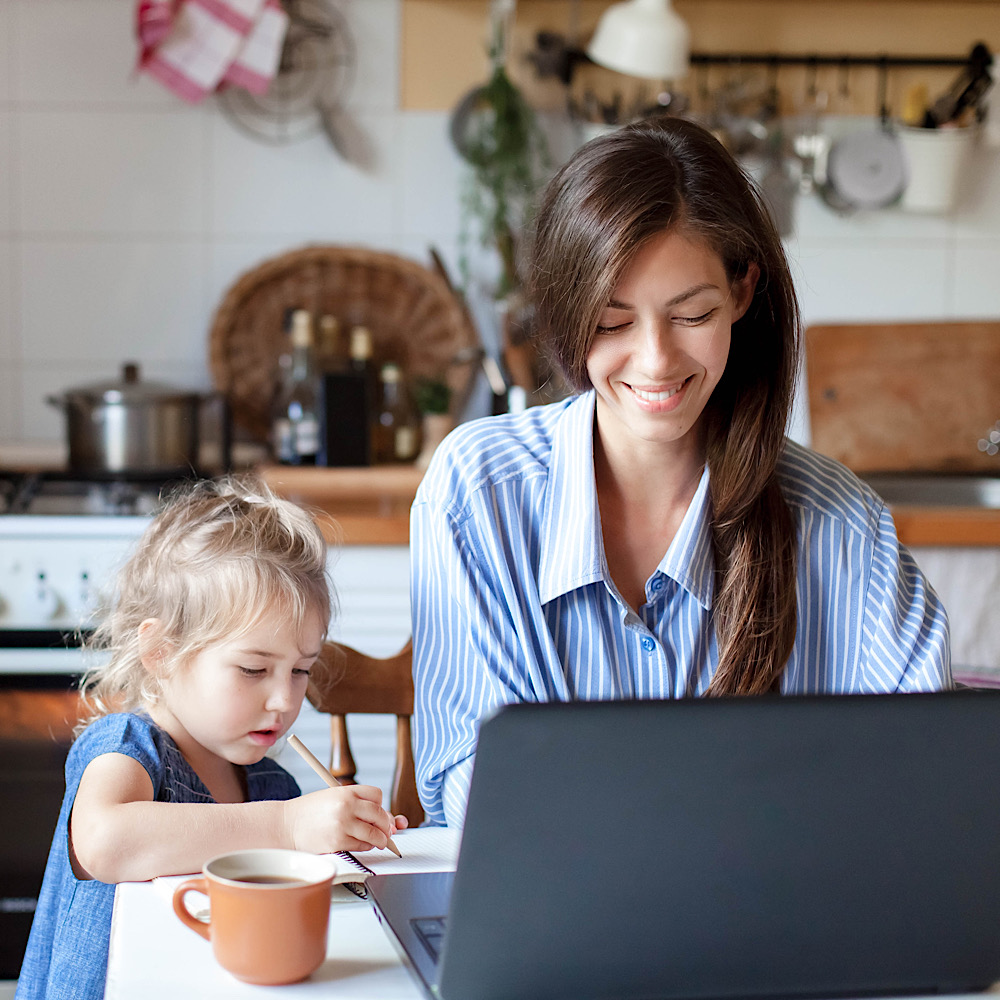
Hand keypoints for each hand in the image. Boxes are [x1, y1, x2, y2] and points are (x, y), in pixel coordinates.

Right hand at [284, 785, 399, 853]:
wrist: (285, 825)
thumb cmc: (309, 812)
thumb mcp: (332, 797)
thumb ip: (356, 804)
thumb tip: (386, 820)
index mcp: (346, 791)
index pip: (377, 795)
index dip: (380, 804)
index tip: (378, 812)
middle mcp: (346, 805)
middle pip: (379, 814)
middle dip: (385, 824)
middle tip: (385, 830)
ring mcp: (342, 824)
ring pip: (374, 833)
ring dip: (379, 839)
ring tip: (378, 841)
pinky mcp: (337, 842)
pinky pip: (362, 845)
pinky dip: (366, 846)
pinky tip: (361, 844)